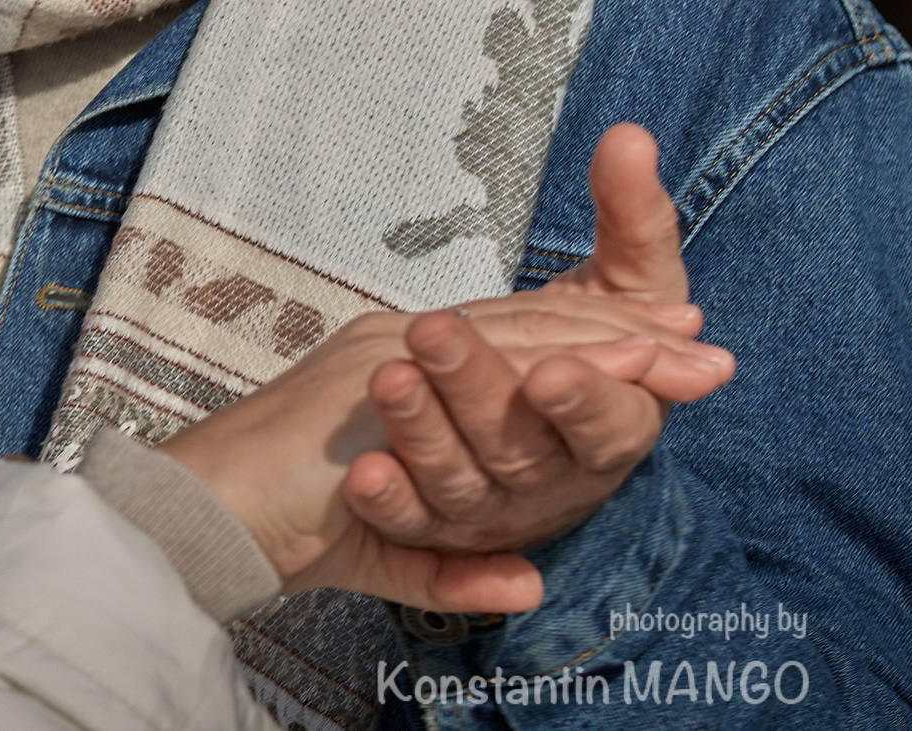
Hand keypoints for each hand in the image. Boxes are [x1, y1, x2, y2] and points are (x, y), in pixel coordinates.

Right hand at [158, 290, 725, 612]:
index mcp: (402, 374)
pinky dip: (540, 370)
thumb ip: (453, 563)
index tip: (674, 356)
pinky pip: (467, 372)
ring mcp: (382, 359)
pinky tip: (592, 381)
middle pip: (526, 330)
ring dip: (598, 350)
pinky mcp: (369, 384)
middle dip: (622, 338)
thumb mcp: (392, 550)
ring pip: (510, 343)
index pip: (512, 348)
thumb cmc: (287, 529)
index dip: (592, 347)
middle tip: (706, 349)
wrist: (205, 514)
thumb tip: (523, 581)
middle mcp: (396, 348)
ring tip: (670, 358)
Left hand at [337, 125, 725, 582]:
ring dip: (428, 442)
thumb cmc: (577, 335)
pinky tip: (364, 478)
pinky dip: (395, 512)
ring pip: (463, 491)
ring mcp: (490, 512)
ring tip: (387, 381)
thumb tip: (629, 138)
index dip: (587, 399)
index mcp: (613, 424)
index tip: (548, 370)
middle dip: (481, 393)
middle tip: (431, 335)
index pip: (614, 422)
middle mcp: (555, 477)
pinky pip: (413, 542)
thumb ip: (632, 217)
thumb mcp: (617, 277)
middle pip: (524, 450)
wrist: (494, 395)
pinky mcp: (429, 536)